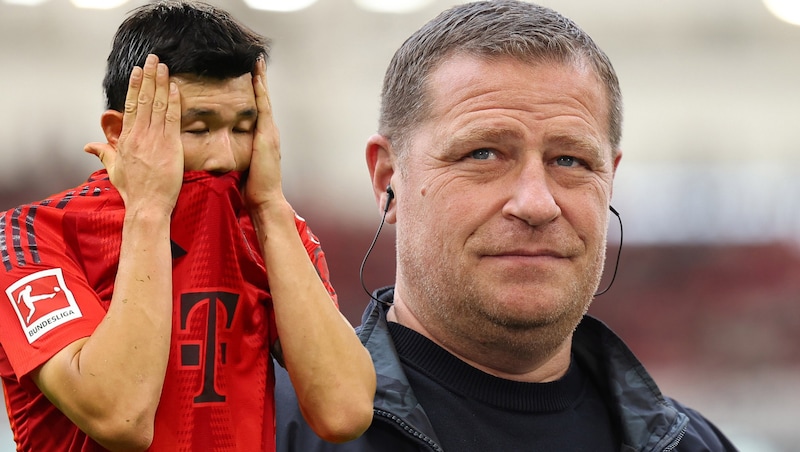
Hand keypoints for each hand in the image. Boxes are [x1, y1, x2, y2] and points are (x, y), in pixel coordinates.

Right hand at [86, 54, 183, 213]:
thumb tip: (87, 146)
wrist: (147, 206)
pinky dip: (173, 102)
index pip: (130, 106)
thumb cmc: (132, 190)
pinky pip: (171, 119)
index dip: (134, 87)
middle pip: (143, 100)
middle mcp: (138, 136)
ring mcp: (154, 140)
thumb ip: (102, 154)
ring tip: (163, 66)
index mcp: (125, 139)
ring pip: (157, 105)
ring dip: (161, 84)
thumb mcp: (113, 169)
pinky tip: (175, 88)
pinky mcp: (170, 146)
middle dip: (148, 77)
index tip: (137, 71)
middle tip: (153, 59)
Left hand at [243, 56, 286, 212]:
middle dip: (260, 81)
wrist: (265, 199)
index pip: (257, 111)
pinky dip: (261, 91)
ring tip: (257, 62)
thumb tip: (219, 153)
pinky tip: (256, 77)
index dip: (254, 94)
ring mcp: (270, 132)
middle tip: (256, 60)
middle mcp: (269, 133)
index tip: (250, 76)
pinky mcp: (268, 135)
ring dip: (261, 80)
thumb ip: (235, 156)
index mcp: (262, 140)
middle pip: (263, 101)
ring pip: (264, 100)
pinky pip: (263, 107)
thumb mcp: (242, 168)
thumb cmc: (251, 189)